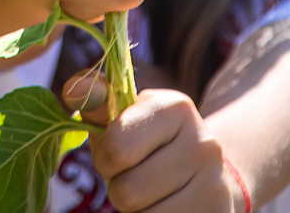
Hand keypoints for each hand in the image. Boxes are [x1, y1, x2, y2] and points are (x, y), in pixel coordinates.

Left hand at [90, 89, 240, 212]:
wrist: (205, 175)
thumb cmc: (150, 145)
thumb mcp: (127, 118)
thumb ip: (98, 105)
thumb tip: (75, 89)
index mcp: (176, 108)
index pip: (116, 148)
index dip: (106, 158)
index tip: (118, 153)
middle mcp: (203, 143)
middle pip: (126, 191)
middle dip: (119, 188)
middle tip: (135, 177)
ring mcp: (215, 184)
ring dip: (137, 210)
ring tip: (152, 193)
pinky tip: (166, 207)